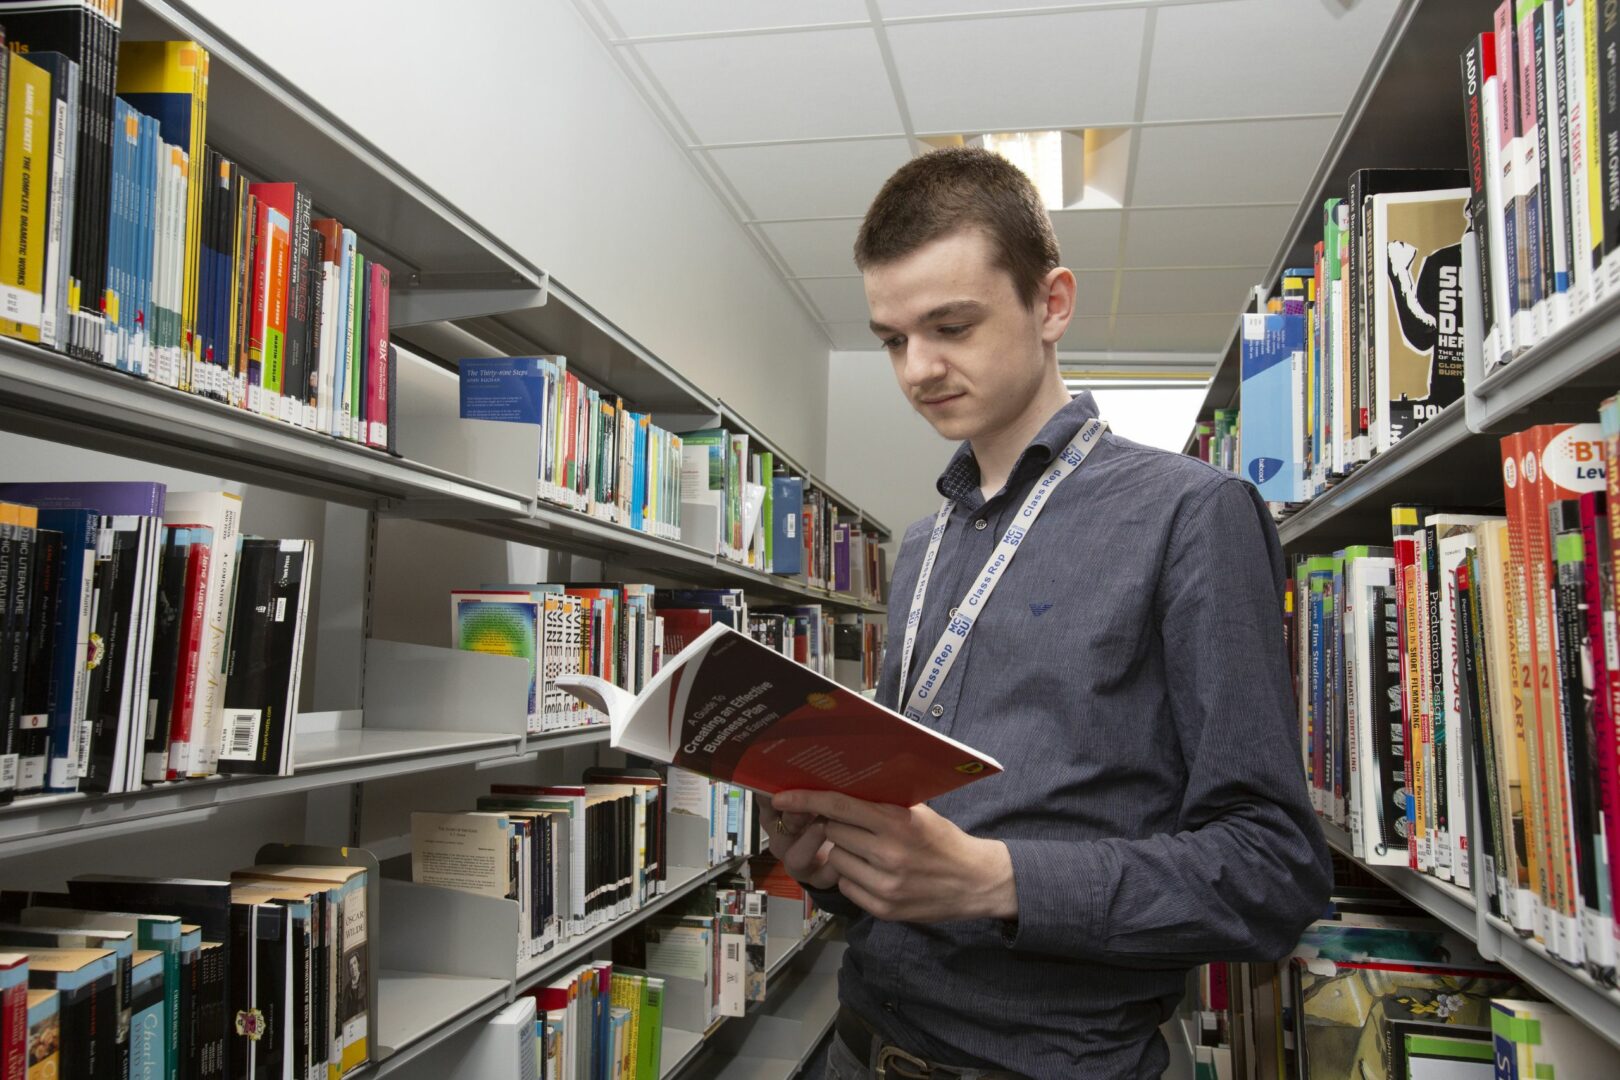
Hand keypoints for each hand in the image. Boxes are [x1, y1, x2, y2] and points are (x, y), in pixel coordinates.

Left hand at [771, 789, 1017, 923]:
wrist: (975, 882)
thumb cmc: (944, 841)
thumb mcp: (919, 813)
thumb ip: (883, 803)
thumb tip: (841, 787)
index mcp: (897, 823)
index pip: (839, 807)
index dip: (806, 800)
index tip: (782, 797)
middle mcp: (889, 854)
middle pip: (833, 832)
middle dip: (835, 826)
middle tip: (851, 826)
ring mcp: (884, 885)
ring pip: (837, 859)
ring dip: (844, 853)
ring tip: (868, 851)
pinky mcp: (883, 909)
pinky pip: (847, 885)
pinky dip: (853, 876)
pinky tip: (874, 872)